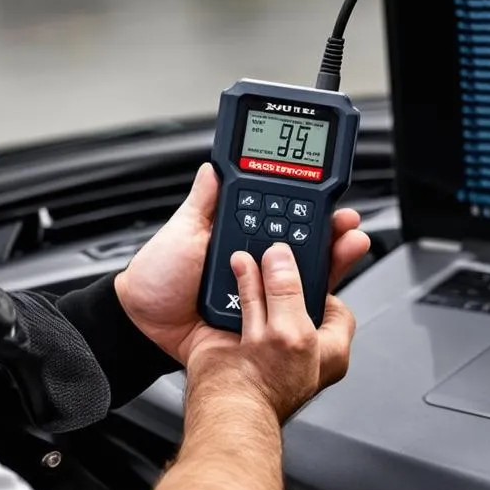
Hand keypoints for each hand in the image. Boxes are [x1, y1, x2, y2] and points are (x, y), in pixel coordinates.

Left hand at [115, 163, 370, 366]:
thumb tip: (214, 166)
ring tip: (346, 246)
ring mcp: (262, 294)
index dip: (309, 208)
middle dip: (332, 233)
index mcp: (241, 235)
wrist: (142, 323)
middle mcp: (256, 264)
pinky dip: (313, 304)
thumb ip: (204, 201)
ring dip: (331, 262)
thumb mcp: (182, 230)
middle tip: (347, 224)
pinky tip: (326, 290)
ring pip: (306, 278)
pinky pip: (293, 313)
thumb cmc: (157, 278)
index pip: (283, 217)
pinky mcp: (263, 323)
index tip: (330, 200)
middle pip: (304, 246)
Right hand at [186, 243, 356, 423]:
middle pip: (298, 294)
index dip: (326, 282)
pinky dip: (238, 282)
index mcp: (327, 349)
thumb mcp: (292, 332)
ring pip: (267, 294)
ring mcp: (266, 341)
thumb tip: (282, 259)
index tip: (313, 262)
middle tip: (283, 249)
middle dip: (288, 271)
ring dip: (260, 273)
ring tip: (257, 253)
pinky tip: (238, 265)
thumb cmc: (270, 389)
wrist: (226, 412)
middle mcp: (297, 344)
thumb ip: (289, 292)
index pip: (334, 305)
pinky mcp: (237, 336)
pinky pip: (240, 300)